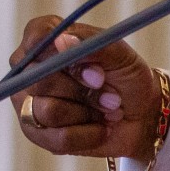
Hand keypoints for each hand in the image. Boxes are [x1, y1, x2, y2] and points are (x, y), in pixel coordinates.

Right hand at [8, 16, 161, 160]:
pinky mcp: (36, 133)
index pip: (37, 33)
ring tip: (109, 108)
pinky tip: (100, 128)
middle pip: (40, 78)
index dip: (52, 45)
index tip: (75, 54)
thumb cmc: (127, 78)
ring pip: (49, 110)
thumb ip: (93, 45)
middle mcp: (31, 69)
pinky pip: (58, 137)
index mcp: (50, 40)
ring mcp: (28, 102)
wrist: (141, 114)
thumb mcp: (121, 56)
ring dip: (88, 112)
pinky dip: (88, 134)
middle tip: (106, 87)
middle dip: (82, 87)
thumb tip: (61, 40)